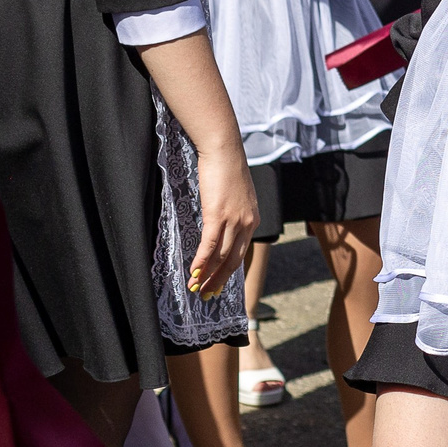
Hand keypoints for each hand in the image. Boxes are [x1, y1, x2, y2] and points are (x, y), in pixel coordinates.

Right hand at [186, 140, 258, 299]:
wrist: (225, 151)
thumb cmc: (227, 171)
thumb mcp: (237, 197)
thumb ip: (234, 214)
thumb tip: (223, 226)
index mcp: (253, 220)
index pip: (241, 253)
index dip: (228, 271)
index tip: (218, 284)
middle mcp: (247, 224)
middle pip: (233, 260)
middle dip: (218, 280)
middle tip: (206, 294)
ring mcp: (234, 220)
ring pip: (221, 256)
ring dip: (207, 275)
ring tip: (196, 288)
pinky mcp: (218, 215)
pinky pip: (210, 244)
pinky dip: (201, 260)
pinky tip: (193, 272)